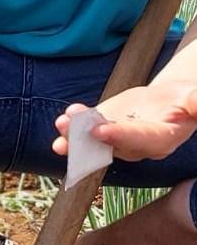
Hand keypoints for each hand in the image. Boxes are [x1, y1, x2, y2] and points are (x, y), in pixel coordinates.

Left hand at [54, 81, 196, 161]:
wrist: (171, 99)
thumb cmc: (187, 100)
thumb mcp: (194, 100)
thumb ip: (196, 105)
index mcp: (162, 139)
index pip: (141, 140)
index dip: (121, 136)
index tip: (100, 130)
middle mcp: (138, 145)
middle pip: (113, 145)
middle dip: (89, 141)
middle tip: (69, 134)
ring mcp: (119, 138)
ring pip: (95, 141)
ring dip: (75, 136)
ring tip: (61, 124)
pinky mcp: (106, 127)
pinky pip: (88, 130)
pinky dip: (73, 127)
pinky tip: (63, 119)